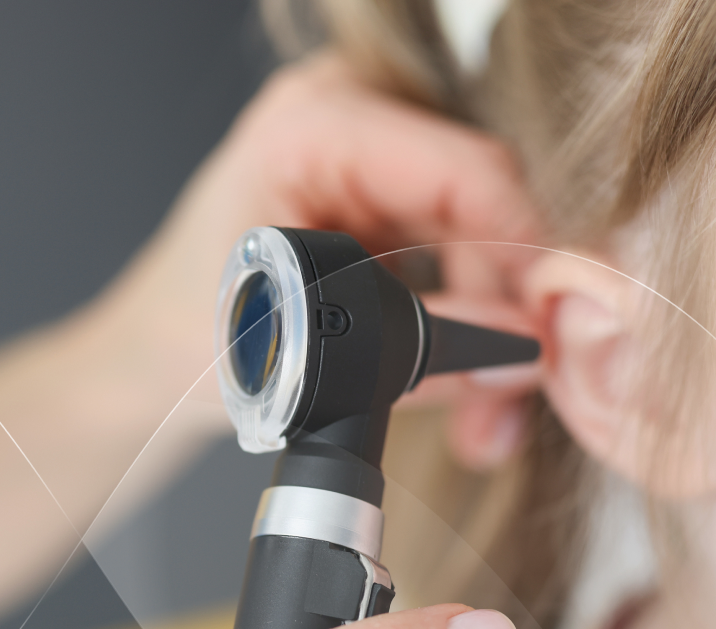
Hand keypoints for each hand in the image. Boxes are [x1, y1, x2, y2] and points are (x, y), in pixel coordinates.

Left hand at [109, 52, 543, 454]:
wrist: (161, 356)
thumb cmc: (193, 335)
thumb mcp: (306, 350)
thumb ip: (423, 351)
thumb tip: (521, 353)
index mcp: (313, 128)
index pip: (466, 171)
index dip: (526, 252)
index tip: (554, 326)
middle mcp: (353, 125)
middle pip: (484, 211)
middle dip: (506, 314)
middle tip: (513, 394)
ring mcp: (374, 163)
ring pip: (483, 245)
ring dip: (492, 334)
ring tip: (484, 416)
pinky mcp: (387, 205)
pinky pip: (463, 260)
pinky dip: (470, 326)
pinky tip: (467, 382)